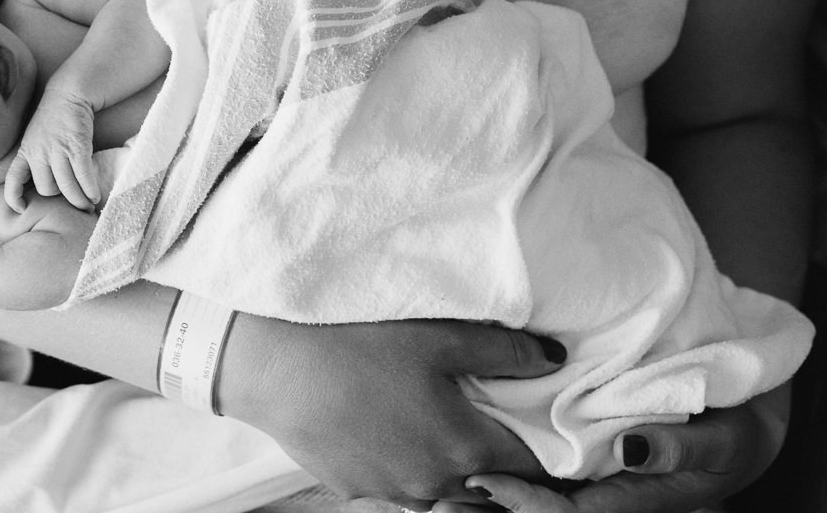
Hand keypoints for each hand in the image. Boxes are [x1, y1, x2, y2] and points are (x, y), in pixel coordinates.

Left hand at [4, 88, 99, 211]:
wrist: (68, 95)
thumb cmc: (52, 120)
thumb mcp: (34, 139)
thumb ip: (35, 160)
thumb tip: (45, 186)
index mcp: (26, 152)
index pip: (13, 180)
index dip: (14, 198)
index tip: (20, 209)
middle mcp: (39, 153)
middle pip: (46, 190)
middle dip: (59, 196)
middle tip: (71, 197)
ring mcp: (58, 151)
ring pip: (66, 188)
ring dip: (79, 201)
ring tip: (87, 205)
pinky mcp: (77, 148)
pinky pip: (83, 178)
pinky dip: (90, 191)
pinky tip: (95, 196)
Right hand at [219, 317, 569, 509]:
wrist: (273, 368)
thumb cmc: (356, 345)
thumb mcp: (438, 335)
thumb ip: (504, 351)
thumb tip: (553, 358)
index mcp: (464, 447)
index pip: (530, 467)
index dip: (547, 451)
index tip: (552, 436)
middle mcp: (433, 483)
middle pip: (484, 483)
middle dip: (494, 459)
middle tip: (487, 419)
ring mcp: (389, 491)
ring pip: (438, 489)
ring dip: (447, 465)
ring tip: (433, 421)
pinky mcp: (352, 487)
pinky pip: (394, 484)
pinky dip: (402, 463)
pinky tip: (386, 426)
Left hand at [440, 385, 789, 512]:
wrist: (749, 415)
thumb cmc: (739, 429)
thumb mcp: (727, 440)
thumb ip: (683, 448)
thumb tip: (629, 449)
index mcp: (634, 498)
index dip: (524, 503)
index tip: (483, 483)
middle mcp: (606, 496)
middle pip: (541, 511)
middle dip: (492, 510)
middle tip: (436, 505)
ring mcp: (595, 481)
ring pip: (536, 498)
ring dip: (489, 500)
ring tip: (434, 494)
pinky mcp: (587, 461)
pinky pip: (542, 476)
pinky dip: (505, 475)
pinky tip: (465, 464)